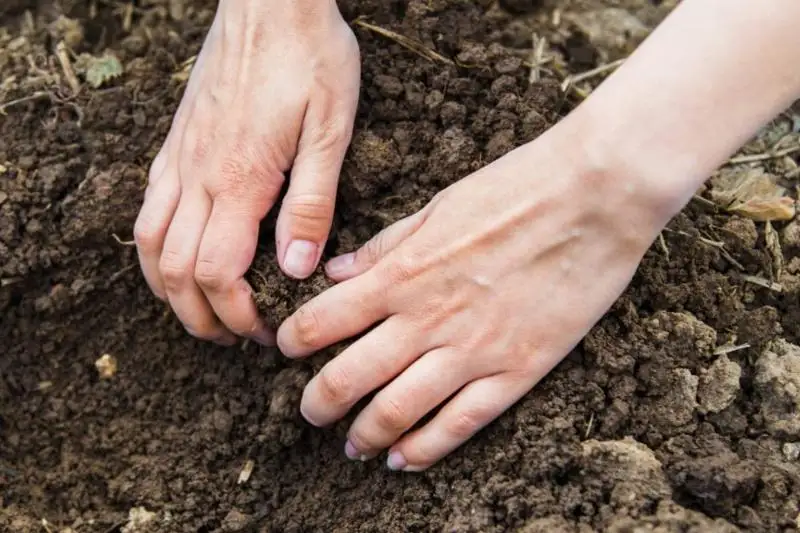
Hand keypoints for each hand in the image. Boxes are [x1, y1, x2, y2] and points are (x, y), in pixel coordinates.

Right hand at [134, 0, 359, 344]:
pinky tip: (176, 257)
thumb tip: (296, 269)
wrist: (269, 1)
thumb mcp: (331, 130)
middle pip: (177, 272)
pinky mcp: (176, 143)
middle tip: (232, 338)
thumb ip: (312, 204)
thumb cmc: (309, 59)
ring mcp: (179, 159)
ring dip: (170, 290)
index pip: (219, 273)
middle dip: (201, 318)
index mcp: (241, 180)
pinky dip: (155, 249)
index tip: (263, 333)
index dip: (238, 316)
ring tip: (200, 312)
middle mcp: (198, 175)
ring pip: (150, 245)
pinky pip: (147, 208)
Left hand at [276, 117, 675, 470]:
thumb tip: (334, 273)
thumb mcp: (438, 206)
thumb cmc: (516, 189)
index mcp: (402, 273)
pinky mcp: (516, 371)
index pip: (322, 321)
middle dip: (317, 402)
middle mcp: (426, 319)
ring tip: (350, 445)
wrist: (595, 197)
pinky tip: (402, 460)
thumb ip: (384, 246)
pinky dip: (424, 449)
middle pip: (348, 377)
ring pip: (397, 411)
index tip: (286, 351)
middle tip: (309, 412)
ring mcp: (472, 351)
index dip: (293, 342)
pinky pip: (459, 424)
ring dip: (363, 434)